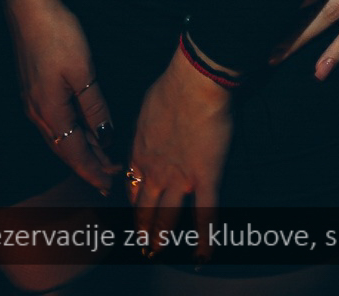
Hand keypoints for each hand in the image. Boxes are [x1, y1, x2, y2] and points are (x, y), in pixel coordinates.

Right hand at [7, 0, 116, 193]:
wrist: (30, 12)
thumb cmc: (58, 36)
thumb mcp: (83, 72)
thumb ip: (94, 106)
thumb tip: (105, 137)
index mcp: (51, 112)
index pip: (75, 152)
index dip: (92, 170)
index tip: (108, 184)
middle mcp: (38, 114)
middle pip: (66, 150)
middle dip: (88, 166)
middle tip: (109, 178)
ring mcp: (34, 103)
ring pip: (59, 138)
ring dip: (80, 151)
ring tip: (101, 160)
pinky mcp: (34, 92)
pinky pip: (55, 124)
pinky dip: (71, 135)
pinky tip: (83, 132)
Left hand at [128, 48, 232, 250]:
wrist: (194, 82)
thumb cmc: (173, 83)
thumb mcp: (149, 105)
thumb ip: (150, 122)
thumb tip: (154, 120)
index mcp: (142, 151)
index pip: (133, 185)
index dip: (133, 202)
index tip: (134, 210)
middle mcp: (156, 171)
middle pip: (145, 207)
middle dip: (142, 228)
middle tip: (141, 244)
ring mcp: (180, 178)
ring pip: (167, 216)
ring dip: (161, 237)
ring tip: (156, 252)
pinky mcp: (205, 177)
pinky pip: (205, 214)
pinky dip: (204, 239)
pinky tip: (202, 256)